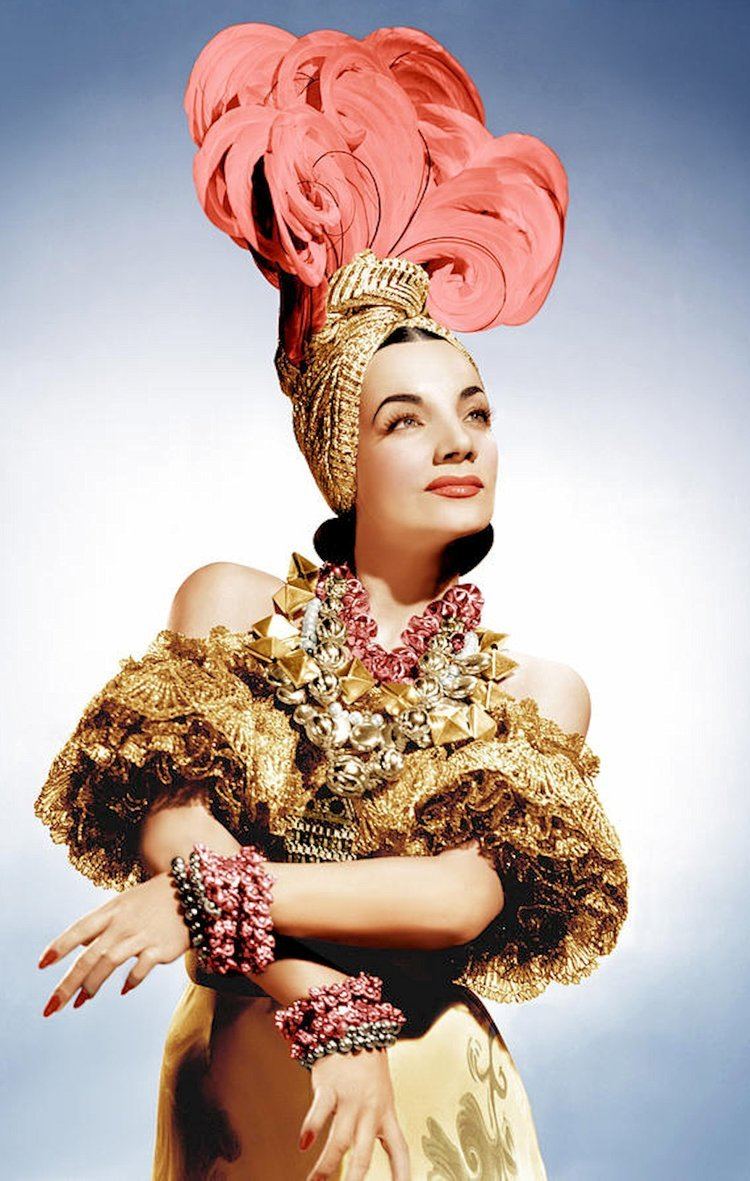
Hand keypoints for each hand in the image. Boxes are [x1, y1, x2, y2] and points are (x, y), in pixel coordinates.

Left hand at [37, 871, 189, 1014]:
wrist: (192, 889)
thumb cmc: (152, 901)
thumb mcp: (123, 905)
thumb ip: (100, 926)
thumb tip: (78, 947)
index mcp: (110, 911)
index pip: (78, 929)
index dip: (59, 947)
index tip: (41, 966)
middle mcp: (122, 923)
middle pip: (89, 956)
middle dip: (67, 984)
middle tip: (50, 1008)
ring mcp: (141, 935)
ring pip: (108, 963)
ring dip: (91, 986)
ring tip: (79, 1003)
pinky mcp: (160, 948)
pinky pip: (140, 968)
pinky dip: (130, 980)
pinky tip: (123, 990)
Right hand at [298, 1046, 410, 1180]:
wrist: (352, 1025)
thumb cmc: (365, 1064)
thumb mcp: (379, 1093)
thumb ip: (371, 1121)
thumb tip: (358, 1153)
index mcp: (386, 1112)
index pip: (399, 1149)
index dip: (401, 1173)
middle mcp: (370, 1109)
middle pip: (365, 1153)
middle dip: (356, 1180)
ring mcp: (349, 1098)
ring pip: (339, 1140)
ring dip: (325, 1166)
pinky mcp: (329, 1086)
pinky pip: (320, 1111)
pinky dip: (311, 1128)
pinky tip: (303, 1144)